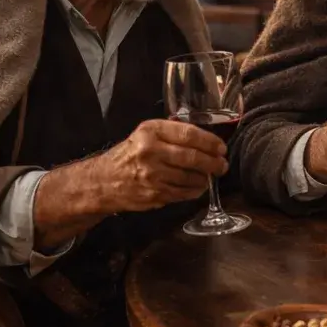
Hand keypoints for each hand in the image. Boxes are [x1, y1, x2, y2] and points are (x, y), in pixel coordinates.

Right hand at [97, 119, 229, 211]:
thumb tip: (207, 139)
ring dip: (205, 178)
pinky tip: (198, 187)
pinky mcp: (154, 194)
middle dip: (213, 162)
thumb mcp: (146, 134)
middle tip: (222, 165)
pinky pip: (183, 193)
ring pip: (190, 177)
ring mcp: (152, 175)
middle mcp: (150, 151)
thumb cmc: (130, 154)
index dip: (210, 142)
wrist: (103, 181)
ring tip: (210, 175)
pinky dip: (195, 191)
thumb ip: (173, 133)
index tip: (221, 148)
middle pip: (192, 157)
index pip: (189, 134)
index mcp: (151, 131)